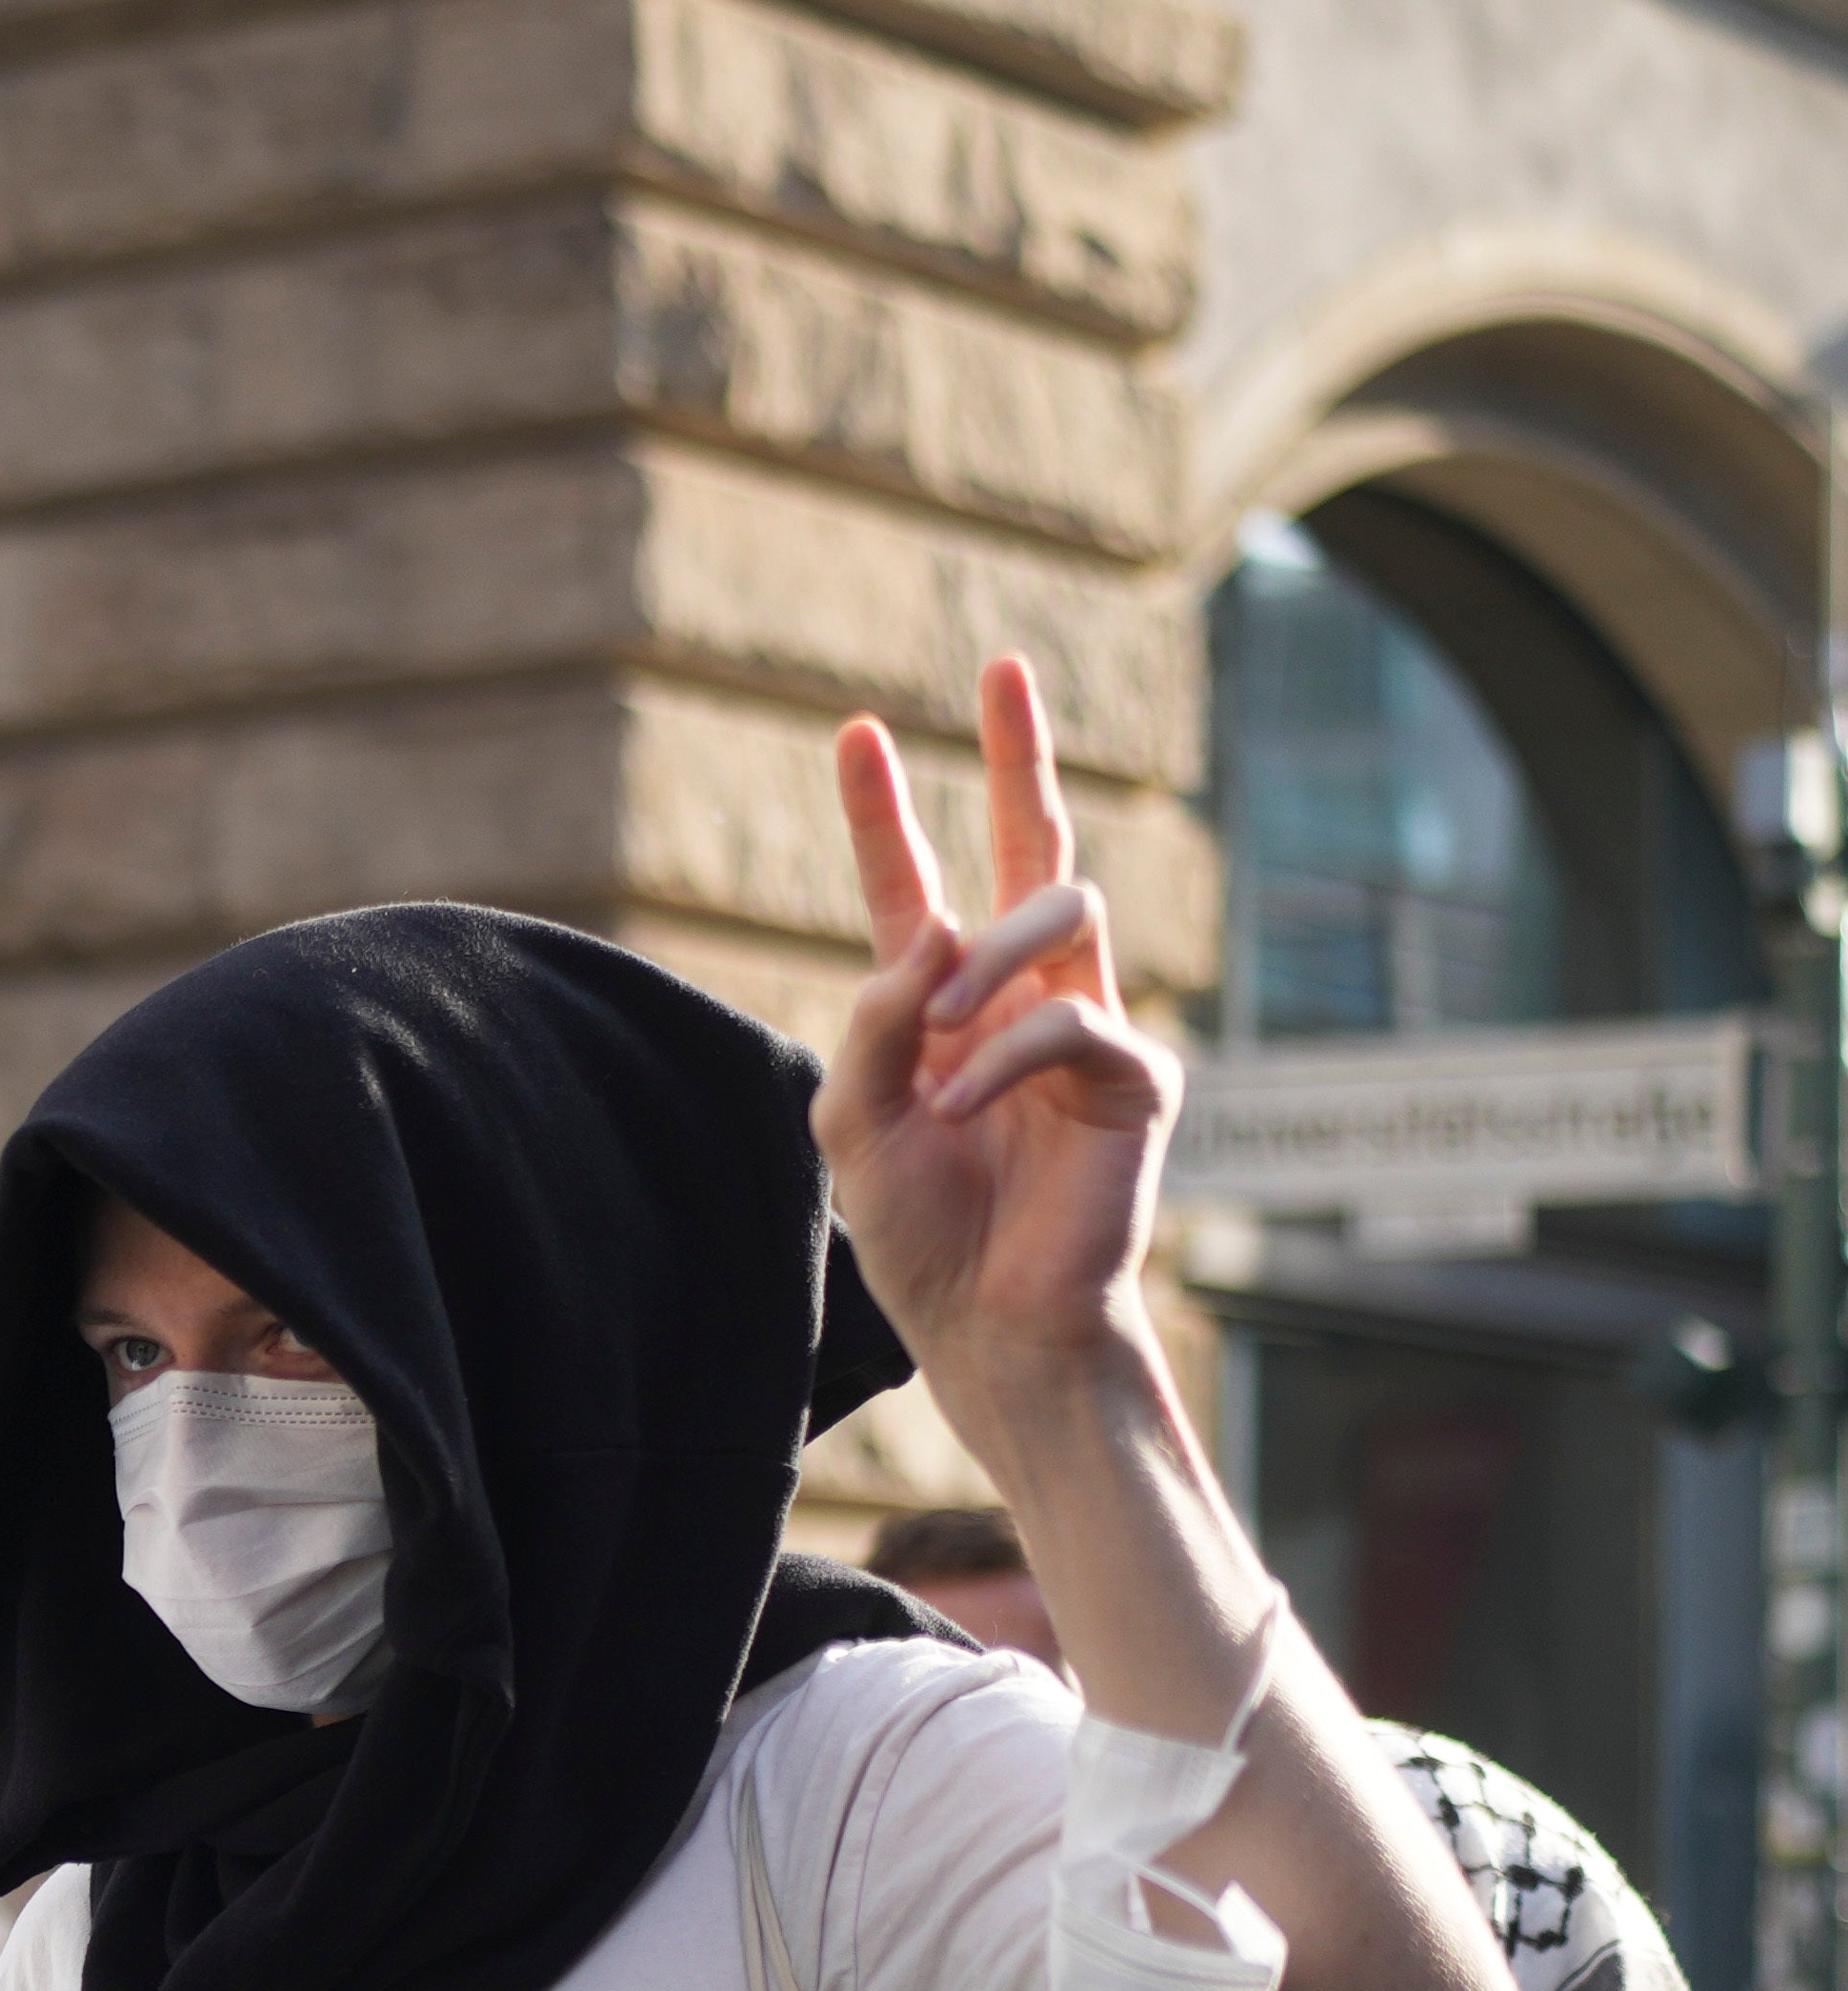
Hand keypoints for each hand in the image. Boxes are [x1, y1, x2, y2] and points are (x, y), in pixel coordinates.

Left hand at [821, 657, 1182, 1454]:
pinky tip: (965, 1109)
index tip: (856, 729)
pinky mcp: (1134, 1075)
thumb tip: (930, 933)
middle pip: (1035, 846)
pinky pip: (1070, 1019)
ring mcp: (1085, 1027)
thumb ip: (874, 1022)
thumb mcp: (855, 1122)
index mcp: (939, 1006)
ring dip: (986, 957)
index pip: (912, 887)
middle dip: (1021, 753)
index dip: (883, 812)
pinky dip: (1002, 1060)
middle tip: (1003, 666)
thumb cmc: (920, 1232)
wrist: (987, 1324)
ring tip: (935, 1038)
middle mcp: (1018, 997)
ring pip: (1064, 908)